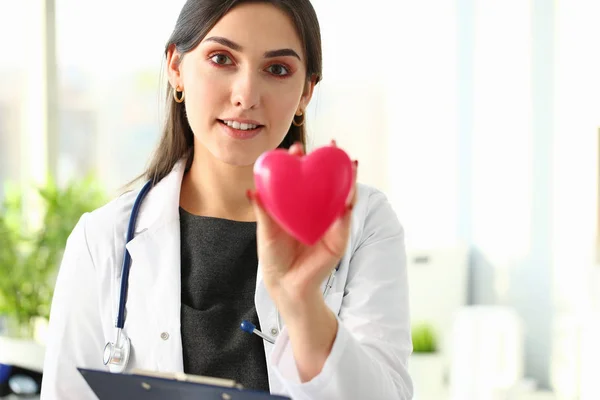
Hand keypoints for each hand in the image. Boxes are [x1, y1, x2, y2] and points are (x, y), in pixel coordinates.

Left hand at [247, 140, 357, 313]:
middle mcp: (317, 209)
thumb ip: (262, 210)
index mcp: (299, 204)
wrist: (285, 283)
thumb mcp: (266, 230)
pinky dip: (348, 209)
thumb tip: (250, 190)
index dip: (301, 161)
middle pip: (328, 181)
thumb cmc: (275, 255)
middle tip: (332, 144)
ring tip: (352, 164)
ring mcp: (330, 222)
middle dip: (332, 162)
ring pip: (343, 196)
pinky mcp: (338, 238)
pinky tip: (349, 199)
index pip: (303, 177)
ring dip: (349, 180)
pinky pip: (345, 221)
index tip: (296, 148)